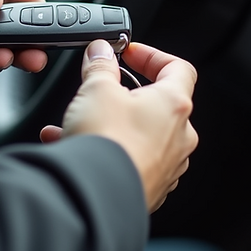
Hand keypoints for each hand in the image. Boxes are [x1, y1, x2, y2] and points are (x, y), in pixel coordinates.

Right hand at [40, 41, 198, 212]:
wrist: (98, 198)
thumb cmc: (107, 143)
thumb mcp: (96, 89)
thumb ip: (100, 65)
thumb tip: (101, 52)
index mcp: (174, 105)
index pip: (178, 68)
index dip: (152, 56)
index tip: (129, 55)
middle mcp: (179, 137)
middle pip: (155, 105)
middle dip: (122, 97)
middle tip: (98, 92)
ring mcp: (167, 167)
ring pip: (136, 136)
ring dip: (107, 126)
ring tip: (73, 124)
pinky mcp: (149, 189)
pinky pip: (127, 161)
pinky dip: (105, 152)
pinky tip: (71, 148)